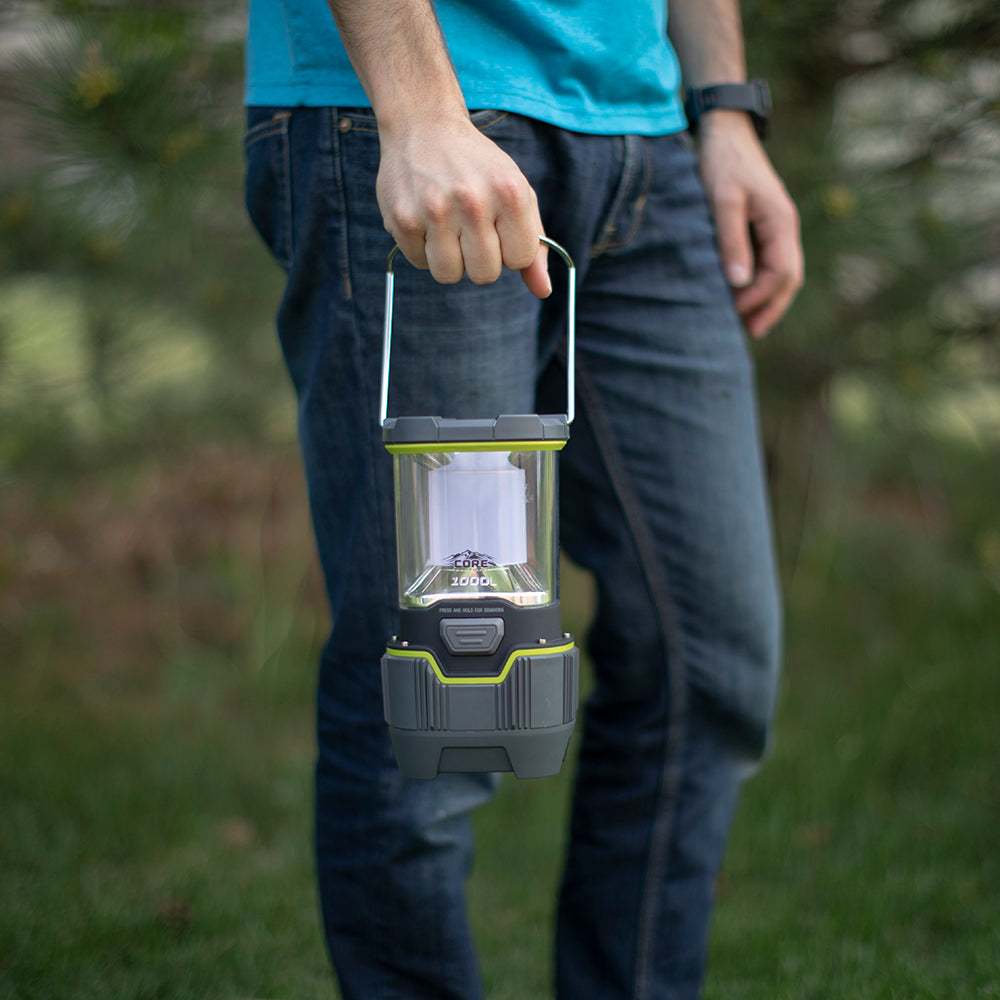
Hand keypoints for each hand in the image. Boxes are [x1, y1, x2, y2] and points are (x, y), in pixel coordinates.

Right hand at [375, 113, 550, 297]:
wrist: (424, 126)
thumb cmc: (478, 168)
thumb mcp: (516, 194)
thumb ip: (533, 244)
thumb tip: (543, 290)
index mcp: (509, 192)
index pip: (519, 260)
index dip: (509, 251)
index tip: (498, 229)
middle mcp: (472, 200)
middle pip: (485, 274)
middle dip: (479, 259)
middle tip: (470, 229)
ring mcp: (434, 210)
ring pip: (449, 275)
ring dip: (449, 260)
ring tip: (447, 228)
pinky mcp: (402, 218)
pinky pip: (420, 263)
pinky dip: (424, 250)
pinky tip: (425, 220)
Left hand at [696, 111, 803, 337]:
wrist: (725, 130)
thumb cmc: (722, 162)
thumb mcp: (722, 200)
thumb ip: (731, 240)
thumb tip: (739, 282)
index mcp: (780, 222)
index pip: (781, 272)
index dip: (760, 297)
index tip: (735, 311)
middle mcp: (785, 227)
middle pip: (788, 278)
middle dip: (771, 307)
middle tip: (750, 333)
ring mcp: (777, 227)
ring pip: (782, 273)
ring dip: (767, 300)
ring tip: (747, 324)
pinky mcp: (764, 227)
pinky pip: (770, 263)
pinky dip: (760, 285)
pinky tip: (742, 297)